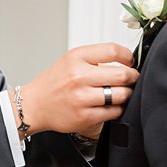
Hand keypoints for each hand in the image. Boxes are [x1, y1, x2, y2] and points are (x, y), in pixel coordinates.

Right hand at [18, 44, 138, 138]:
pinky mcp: (84, 116)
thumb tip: (127, 62)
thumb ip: (96, 58)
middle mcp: (78, 76)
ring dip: (126, 94)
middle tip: (131, 79)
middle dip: (132, 77)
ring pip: (122, 94)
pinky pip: (114, 112)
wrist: (33, 106)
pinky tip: (109, 106)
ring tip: (120, 93)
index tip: (130, 62)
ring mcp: (81, 98)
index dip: (128, 57)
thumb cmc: (53, 84)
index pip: (113, 51)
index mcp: (76, 58)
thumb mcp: (70, 61)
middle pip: (122, 74)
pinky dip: (117, 109)